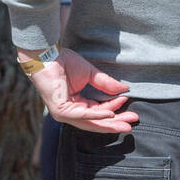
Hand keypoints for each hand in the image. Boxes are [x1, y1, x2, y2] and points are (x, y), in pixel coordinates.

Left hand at [21, 47, 138, 133]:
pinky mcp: (60, 110)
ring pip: (90, 122)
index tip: (128, 102)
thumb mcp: (90, 74)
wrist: (46, 55)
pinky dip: (97, 115)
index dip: (114, 108)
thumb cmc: (64, 62)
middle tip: (132, 122)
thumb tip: (125, 89)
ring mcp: (63, 113)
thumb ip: (106, 84)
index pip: (97, 111)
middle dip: (115, 123)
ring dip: (109, 123)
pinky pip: (82, 115)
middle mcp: (69, 112)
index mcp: (75, 104)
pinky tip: (110, 114)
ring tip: (125, 123)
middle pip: (96, 121)